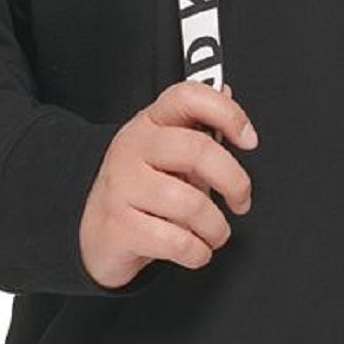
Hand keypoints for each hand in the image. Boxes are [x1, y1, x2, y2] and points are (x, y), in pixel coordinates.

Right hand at [79, 80, 258, 289]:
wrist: (94, 231)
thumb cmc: (141, 187)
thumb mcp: (168, 149)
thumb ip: (199, 124)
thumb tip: (226, 91)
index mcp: (151, 121)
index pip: (188, 97)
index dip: (228, 113)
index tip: (249, 140)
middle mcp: (133, 147)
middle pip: (198, 150)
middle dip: (234, 181)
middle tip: (241, 200)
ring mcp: (122, 186)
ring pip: (190, 203)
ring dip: (216, 227)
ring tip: (216, 232)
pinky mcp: (118, 227)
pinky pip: (174, 241)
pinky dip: (197, 252)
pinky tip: (197, 250)